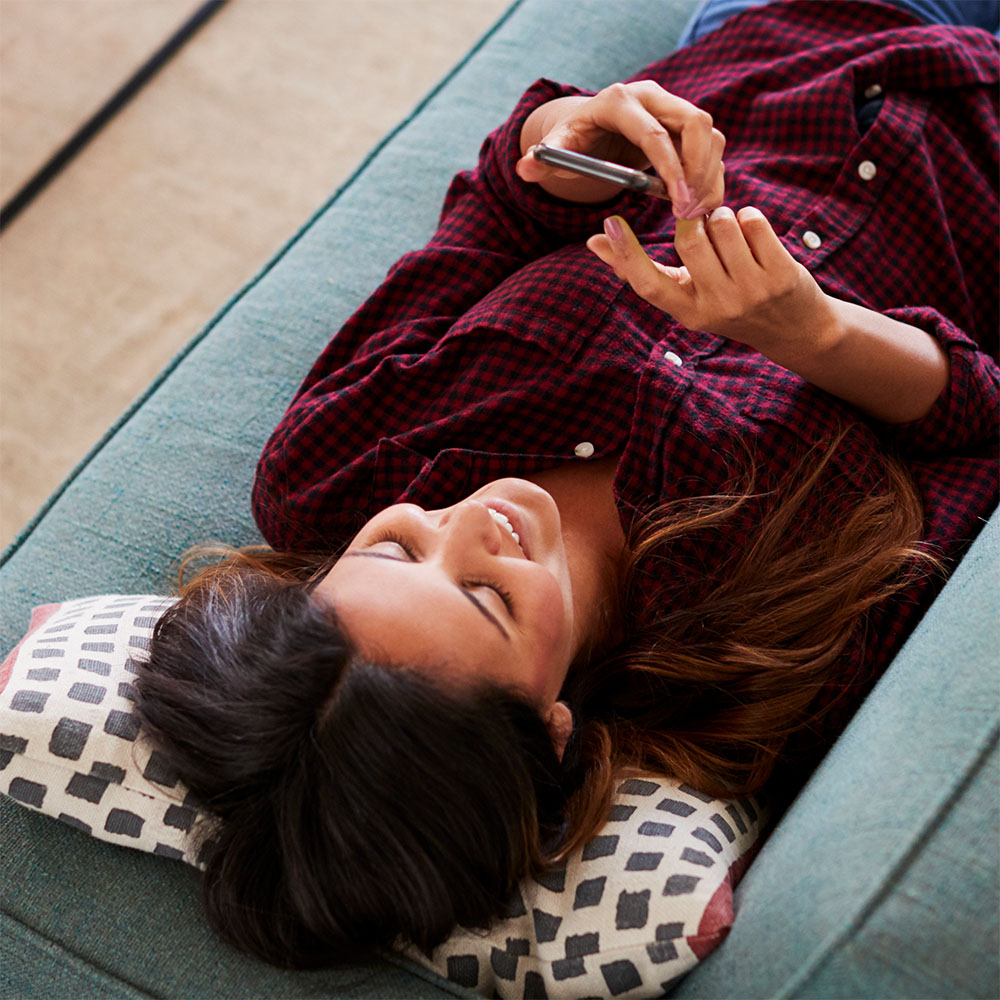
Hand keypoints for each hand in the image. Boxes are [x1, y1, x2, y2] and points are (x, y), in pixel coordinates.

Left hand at [516, 82, 724, 216]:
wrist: (590, 129)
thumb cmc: (573, 143)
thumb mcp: (557, 151)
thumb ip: (541, 161)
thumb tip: (526, 167)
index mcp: (618, 101)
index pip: (654, 132)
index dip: (669, 167)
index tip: (676, 202)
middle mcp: (652, 96)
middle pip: (696, 123)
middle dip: (698, 170)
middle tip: (689, 211)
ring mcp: (673, 106)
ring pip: (711, 135)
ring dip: (708, 176)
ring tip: (693, 213)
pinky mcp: (686, 123)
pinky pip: (712, 147)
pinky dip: (711, 177)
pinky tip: (698, 206)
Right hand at [587, 207, 837, 355]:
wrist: (793, 328)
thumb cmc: (728, 302)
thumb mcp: (686, 295)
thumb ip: (643, 270)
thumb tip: (594, 240)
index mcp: (688, 313)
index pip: (647, 284)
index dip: (624, 253)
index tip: (609, 221)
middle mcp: (717, 307)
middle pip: (688, 239)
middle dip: (696, 220)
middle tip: (705, 224)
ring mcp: (750, 293)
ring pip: (722, 224)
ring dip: (725, 218)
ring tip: (732, 236)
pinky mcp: (780, 275)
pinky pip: (753, 222)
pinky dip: (750, 218)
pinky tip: (754, 234)